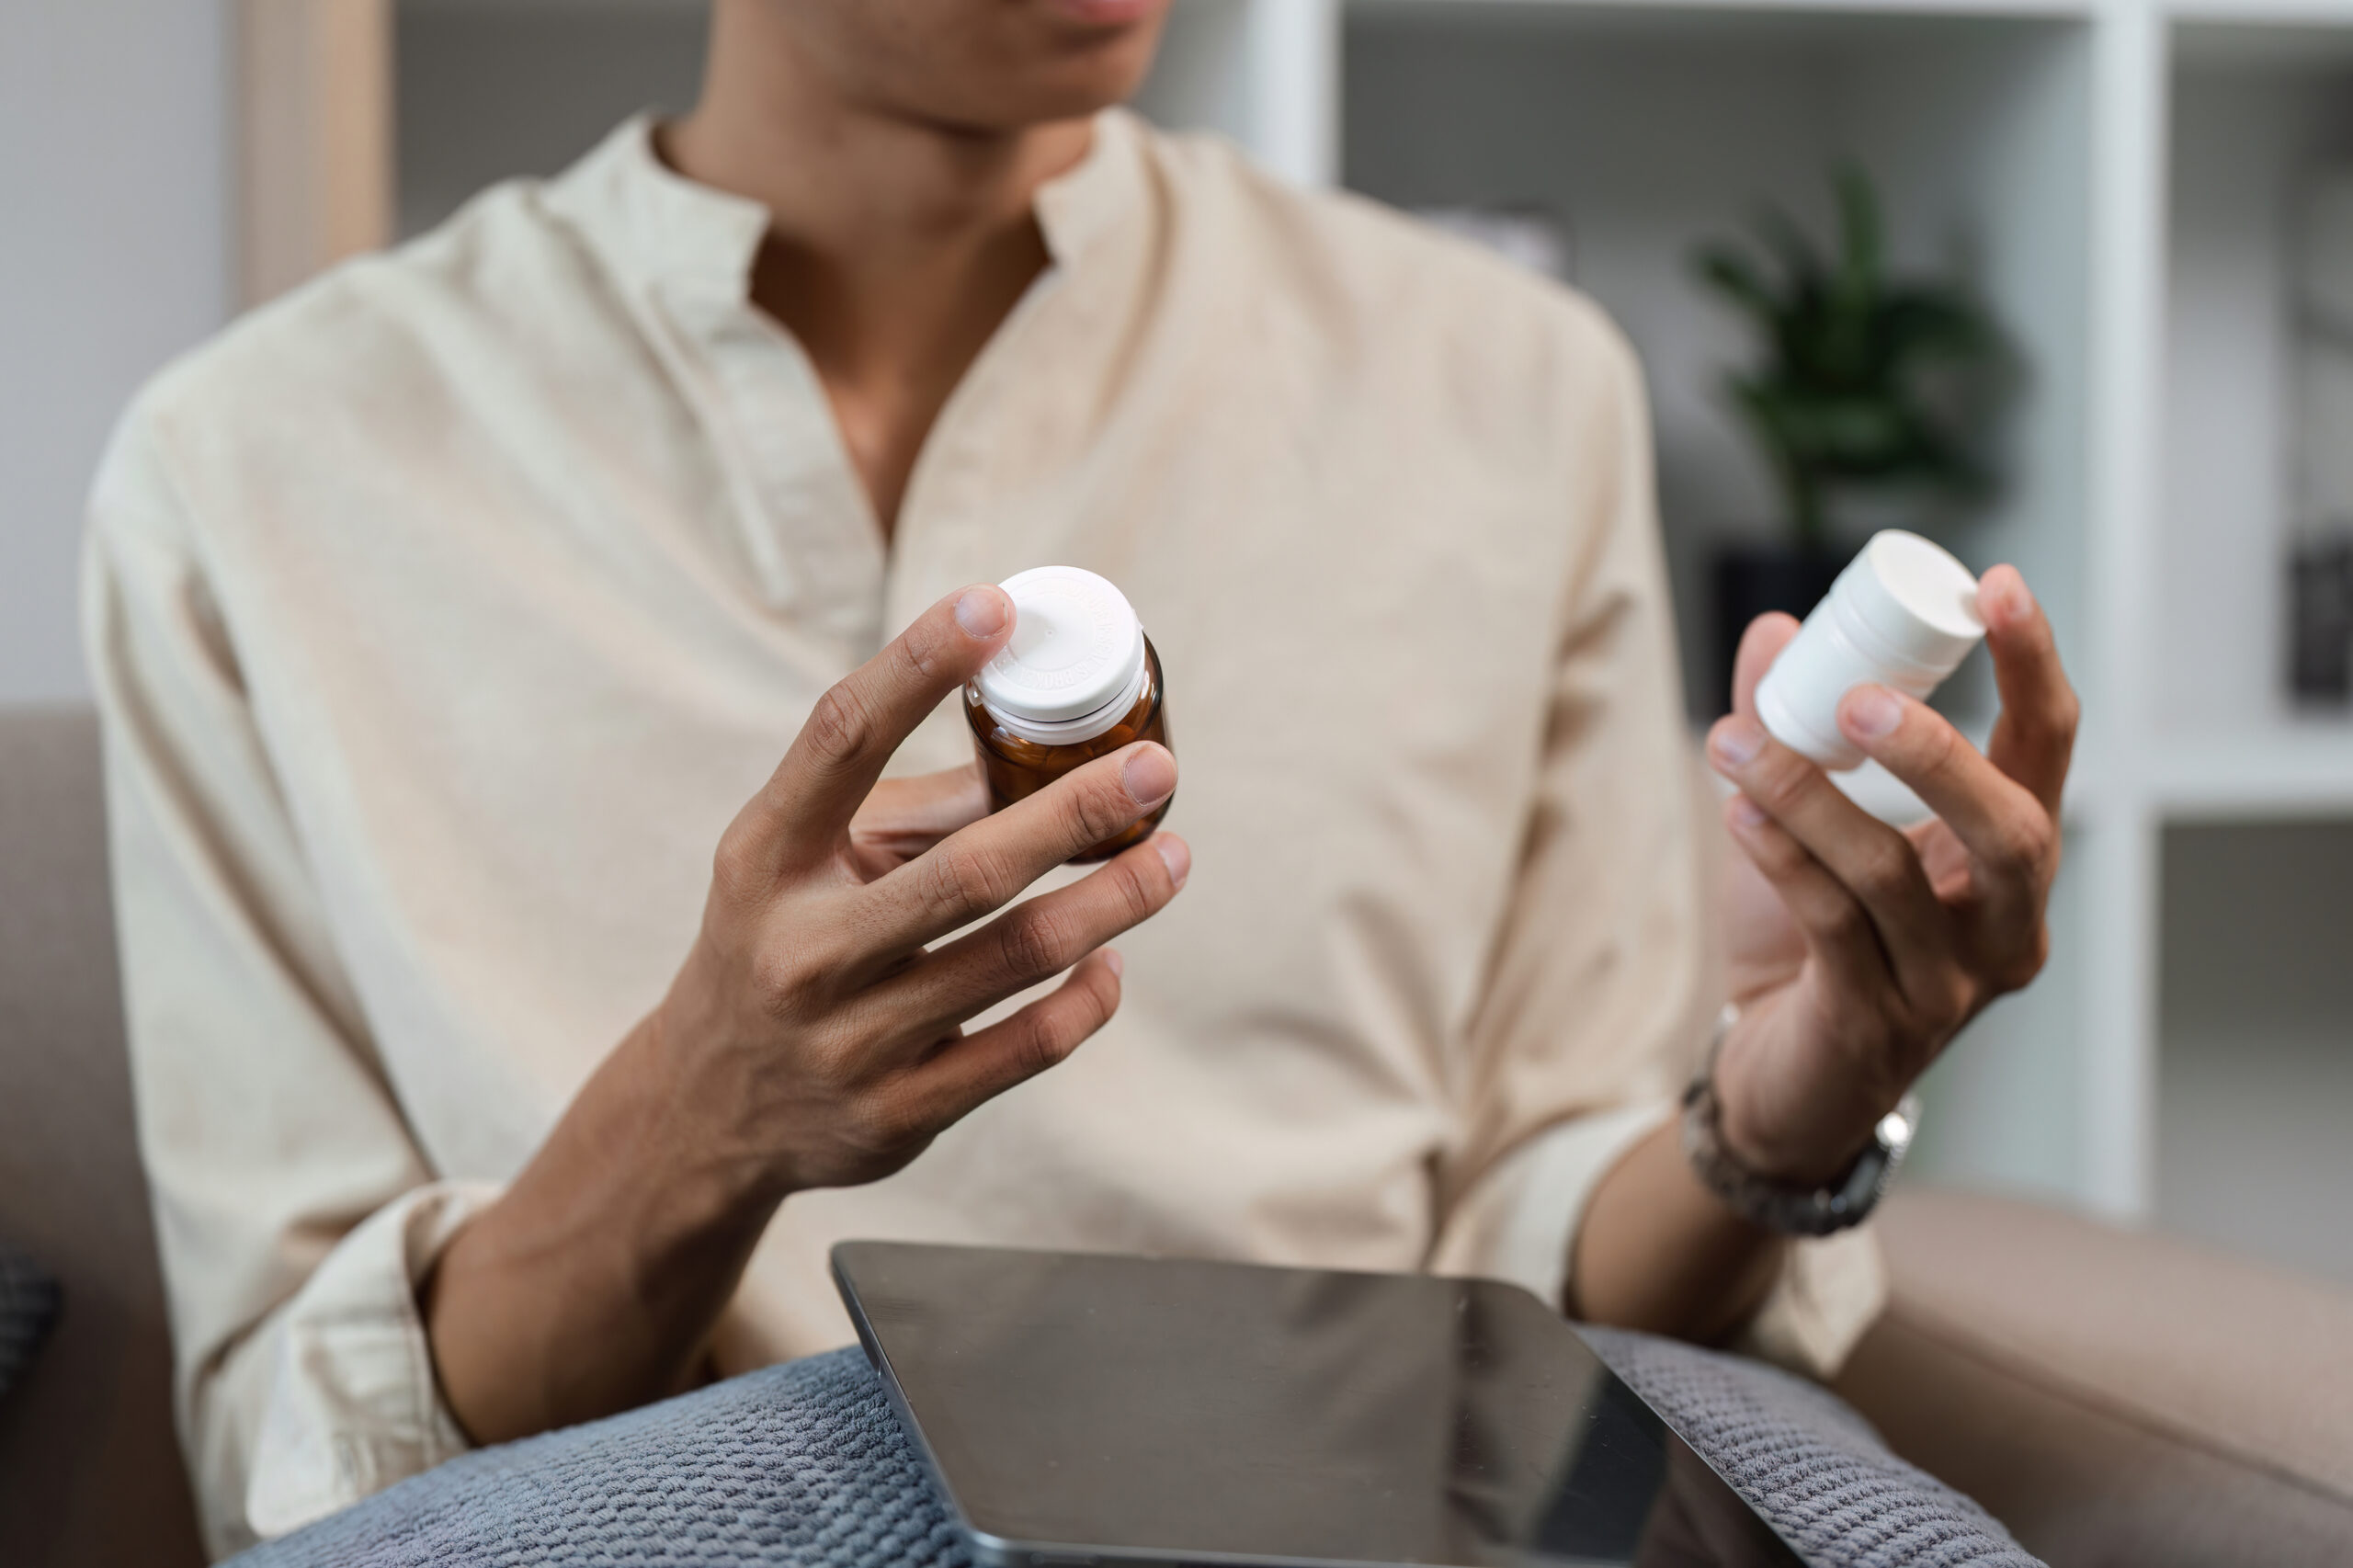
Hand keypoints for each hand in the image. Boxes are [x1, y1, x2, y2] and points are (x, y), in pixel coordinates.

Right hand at [646, 582, 1189, 1196]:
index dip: (917, 663)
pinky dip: (1086, 998)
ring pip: (1014, 957)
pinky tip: (1113, 960)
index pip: (841, 738)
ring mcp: (847, 1042)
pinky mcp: (897, 1115)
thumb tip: (1055, 744)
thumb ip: (919, 811)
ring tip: (1171, 854)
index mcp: (767, 859)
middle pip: (965, 870)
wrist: (706, 1110)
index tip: (996, 605)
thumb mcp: (807, 865)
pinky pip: (1023, 1050)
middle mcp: (799, 950)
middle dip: (1074, 811)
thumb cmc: (784, 943)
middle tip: (1155, 767)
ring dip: (1112, 902)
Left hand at [1702, 565, 2075, 1184]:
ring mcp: (1949, 984)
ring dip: (1809, 798)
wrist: (1778, 1076)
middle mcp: (2005, 925)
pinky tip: (1736, 810)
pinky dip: (1781, 858)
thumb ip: (1797, 731)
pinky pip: (1834, 925)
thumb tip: (1777, 631)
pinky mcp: (1877, 1024)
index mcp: (2008, 860)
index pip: (2048, 750)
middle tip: (1860, 699)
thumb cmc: (1812, 943)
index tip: (1998, 585)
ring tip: (1734, 740)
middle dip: (1939, 754)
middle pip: (2013, 829)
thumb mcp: (1809, 825)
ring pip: (1894, 876)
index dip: (2034, 666)